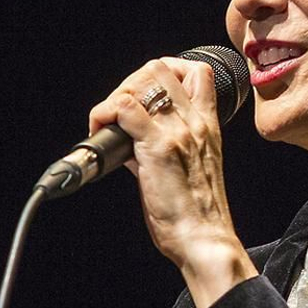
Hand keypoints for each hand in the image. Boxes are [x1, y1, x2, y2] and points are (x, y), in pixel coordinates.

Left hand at [88, 56, 256, 307]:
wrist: (204, 239)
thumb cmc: (197, 214)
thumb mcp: (189, 170)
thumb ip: (162, 148)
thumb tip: (130, 143)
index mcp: (207, 127)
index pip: (198, 72)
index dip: (166, 71)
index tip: (145, 95)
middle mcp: (194, 122)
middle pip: (161, 68)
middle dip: (131, 81)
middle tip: (119, 111)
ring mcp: (176, 132)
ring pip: (142, 82)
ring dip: (117, 96)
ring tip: (109, 123)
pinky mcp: (157, 147)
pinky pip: (125, 108)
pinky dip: (105, 113)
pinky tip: (100, 132)